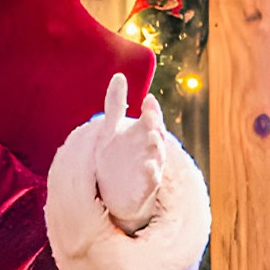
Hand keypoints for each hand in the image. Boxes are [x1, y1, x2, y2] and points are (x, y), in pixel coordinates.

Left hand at [91, 74, 164, 230]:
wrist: (117, 194)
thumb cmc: (118, 158)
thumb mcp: (112, 130)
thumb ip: (116, 105)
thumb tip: (119, 75)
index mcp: (143, 134)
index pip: (150, 118)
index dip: (151, 109)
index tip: (147, 99)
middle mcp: (150, 150)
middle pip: (156, 135)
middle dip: (155, 125)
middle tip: (150, 116)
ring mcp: (150, 167)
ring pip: (158, 155)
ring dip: (156, 146)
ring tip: (152, 137)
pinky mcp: (145, 187)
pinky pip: (151, 179)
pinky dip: (151, 172)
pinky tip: (148, 166)